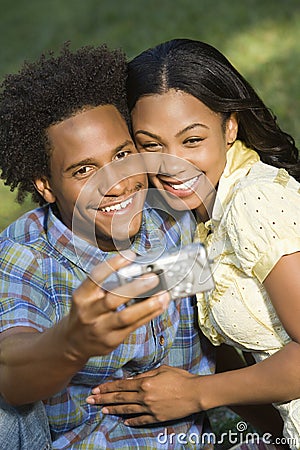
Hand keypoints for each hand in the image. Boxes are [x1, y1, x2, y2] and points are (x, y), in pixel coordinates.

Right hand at [63, 252, 169, 361]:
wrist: (73, 342)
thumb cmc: (86, 311)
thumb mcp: (87, 296)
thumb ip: (105, 284)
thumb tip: (135, 267)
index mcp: (82, 296)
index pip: (96, 276)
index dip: (114, 264)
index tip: (131, 254)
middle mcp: (89, 312)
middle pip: (113, 298)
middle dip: (135, 287)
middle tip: (153, 277)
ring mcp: (100, 328)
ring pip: (126, 316)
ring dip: (148, 305)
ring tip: (163, 295)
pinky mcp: (112, 340)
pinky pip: (134, 326)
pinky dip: (150, 314)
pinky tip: (160, 306)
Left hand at [86, 365, 200, 424]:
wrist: (195, 393)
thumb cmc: (180, 377)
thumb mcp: (162, 369)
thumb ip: (146, 373)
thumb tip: (133, 378)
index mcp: (145, 382)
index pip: (121, 385)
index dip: (107, 387)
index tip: (96, 389)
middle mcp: (144, 396)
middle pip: (120, 397)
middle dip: (104, 399)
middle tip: (90, 400)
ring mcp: (150, 408)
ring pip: (127, 409)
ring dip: (113, 409)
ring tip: (102, 410)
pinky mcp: (157, 417)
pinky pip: (141, 420)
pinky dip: (131, 421)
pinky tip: (123, 421)